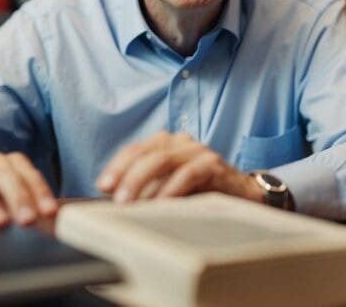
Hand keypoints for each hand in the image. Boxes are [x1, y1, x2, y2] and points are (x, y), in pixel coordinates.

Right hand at [0, 152, 58, 227]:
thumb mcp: (13, 199)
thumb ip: (32, 207)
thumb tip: (54, 224)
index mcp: (14, 164)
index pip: (31, 176)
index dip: (41, 193)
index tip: (50, 213)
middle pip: (8, 178)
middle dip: (20, 199)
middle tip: (28, 220)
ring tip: (0, 223)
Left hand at [95, 131, 261, 203]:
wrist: (243, 195)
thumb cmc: (201, 192)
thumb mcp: (169, 188)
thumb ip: (146, 189)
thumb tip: (113, 201)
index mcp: (167, 144)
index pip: (136, 149)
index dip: (117, 166)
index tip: (102, 185)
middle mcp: (181, 143)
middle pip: (147, 152)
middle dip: (127, 175)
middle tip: (116, 199)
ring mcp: (198, 152)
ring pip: (164, 159)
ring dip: (143, 182)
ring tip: (131, 203)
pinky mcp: (214, 165)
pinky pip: (189, 173)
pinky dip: (171, 189)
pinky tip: (162, 203)